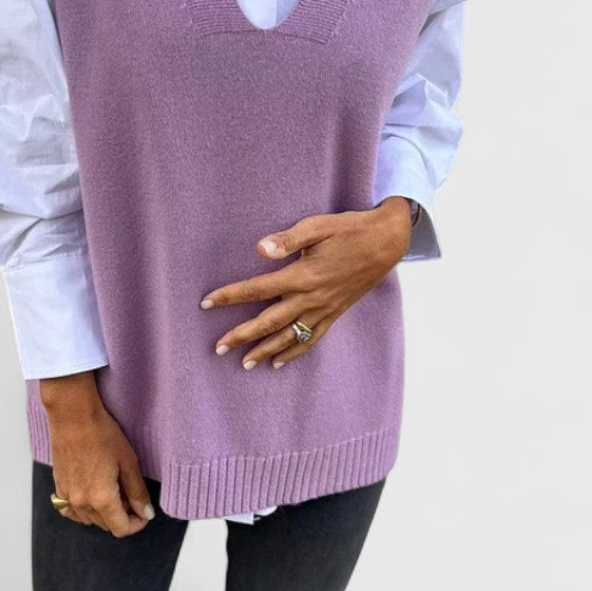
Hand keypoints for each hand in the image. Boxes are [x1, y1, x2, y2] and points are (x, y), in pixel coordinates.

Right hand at [39, 373, 156, 536]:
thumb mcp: (128, 462)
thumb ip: (137, 491)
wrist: (73, 416)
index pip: (121, 528)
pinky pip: (71, 510)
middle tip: (130, 493)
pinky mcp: (59, 486)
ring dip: (104, 512)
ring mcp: (67, 496)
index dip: (136, 523)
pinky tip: (92, 493)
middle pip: (106, 525)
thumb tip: (146, 512)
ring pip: (89, 519)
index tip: (143, 511)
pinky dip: (84, 509)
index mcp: (101, 499)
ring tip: (113, 488)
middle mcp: (82, 503)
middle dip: (122, 515)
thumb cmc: (101, 433)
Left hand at [199, 197, 411, 368]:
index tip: (206, 303)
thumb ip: (287, 239)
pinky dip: (295, 353)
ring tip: (244, 364)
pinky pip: (312, 339)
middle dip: (242, 335)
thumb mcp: (317, 226)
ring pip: (290, 337)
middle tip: (218, 348)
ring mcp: (324, 309)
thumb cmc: (348, 229)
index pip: (257, 289)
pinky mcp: (335, 314)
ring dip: (265, 351)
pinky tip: (279, 363)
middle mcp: (311, 297)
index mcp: (302, 275)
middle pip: (269, 321)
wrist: (386, 243)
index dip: (229, 296)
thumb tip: (259, 249)